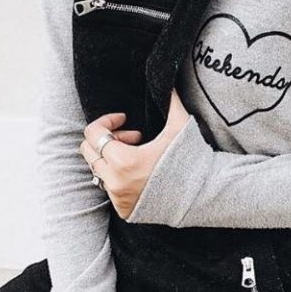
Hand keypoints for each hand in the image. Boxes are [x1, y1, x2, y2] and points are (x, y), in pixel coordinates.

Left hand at [80, 88, 189, 218]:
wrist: (202, 196)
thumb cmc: (190, 160)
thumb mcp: (181, 127)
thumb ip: (171, 102)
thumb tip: (169, 81)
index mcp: (123, 160)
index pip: (93, 134)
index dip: (107, 121)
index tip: (124, 119)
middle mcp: (115, 182)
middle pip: (88, 151)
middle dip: (106, 140)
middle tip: (131, 137)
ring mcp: (118, 198)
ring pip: (98, 170)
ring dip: (111, 159)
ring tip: (137, 156)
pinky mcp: (123, 210)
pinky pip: (109, 189)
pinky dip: (119, 177)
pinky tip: (140, 174)